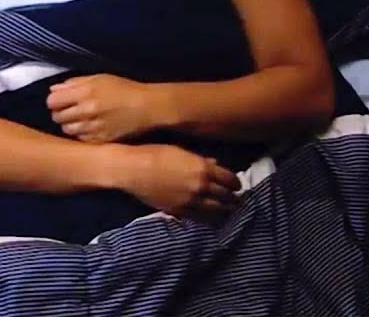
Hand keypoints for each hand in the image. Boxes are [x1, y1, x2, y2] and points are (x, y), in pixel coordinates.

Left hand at [47, 74, 164, 142]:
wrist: (148, 107)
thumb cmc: (124, 88)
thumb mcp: (99, 78)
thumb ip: (74, 83)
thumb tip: (53, 89)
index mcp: (85, 92)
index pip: (52, 101)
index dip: (54, 101)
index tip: (60, 101)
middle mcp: (87, 111)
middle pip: (57, 117)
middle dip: (60, 113)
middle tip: (70, 111)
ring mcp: (93, 127)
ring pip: (67, 130)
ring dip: (70, 125)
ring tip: (81, 120)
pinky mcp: (101, 140)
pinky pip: (80, 139)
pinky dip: (81, 134)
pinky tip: (90, 127)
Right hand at [121, 144, 240, 221]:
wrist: (132, 170)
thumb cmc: (154, 154)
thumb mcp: (180, 152)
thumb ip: (201, 160)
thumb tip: (215, 165)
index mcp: (203, 169)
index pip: (231, 180)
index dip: (235, 183)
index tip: (236, 184)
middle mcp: (201, 187)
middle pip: (228, 197)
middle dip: (233, 198)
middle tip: (235, 198)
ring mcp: (191, 202)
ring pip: (218, 211)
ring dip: (224, 209)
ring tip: (226, 209)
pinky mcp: (180, 212)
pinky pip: (202, 218)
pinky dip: (210, 217)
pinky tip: (210, 215)